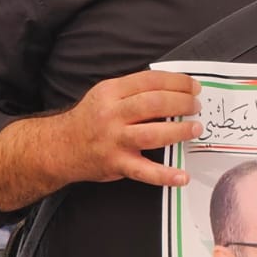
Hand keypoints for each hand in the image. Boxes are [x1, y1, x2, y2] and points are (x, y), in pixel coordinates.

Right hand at [55, 71, 201, 187]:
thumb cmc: (90, 119)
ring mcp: (114, 140)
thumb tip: (172, 88)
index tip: (193, 86)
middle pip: (154, 104)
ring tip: (195, 129)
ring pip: (152, 134)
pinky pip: (144, 171)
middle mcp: (112, 114)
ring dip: (179, 131)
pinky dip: (165, 175)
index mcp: (111, 92)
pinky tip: (182, 176)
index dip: (177, 82)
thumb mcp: (105, 94)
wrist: (60, 147)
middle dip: (182, 103)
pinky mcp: (116, 164)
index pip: (150, 81)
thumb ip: (134, 90)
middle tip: (196, 106)